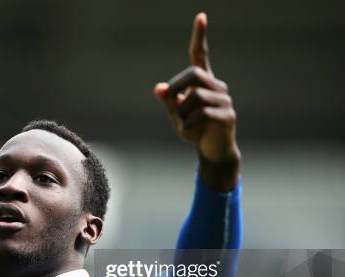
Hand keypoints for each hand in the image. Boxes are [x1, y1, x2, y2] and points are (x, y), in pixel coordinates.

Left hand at [154, 13, 239, 190]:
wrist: (212, 151)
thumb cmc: (194, 129)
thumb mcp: (176, 114)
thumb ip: (168, 101)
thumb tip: (158, 88)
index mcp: (203, 82)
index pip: (200, 55)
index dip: (199, 37)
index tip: (201, 16)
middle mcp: (216, 86)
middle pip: (194, 74)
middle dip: (176, 88)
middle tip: (170, 102)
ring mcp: (225, 100)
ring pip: (195, 97)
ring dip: (182, 113)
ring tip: (184, 124)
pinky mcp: (228, 116)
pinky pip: (202, 114)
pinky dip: (188, 125)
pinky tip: (188, 131)